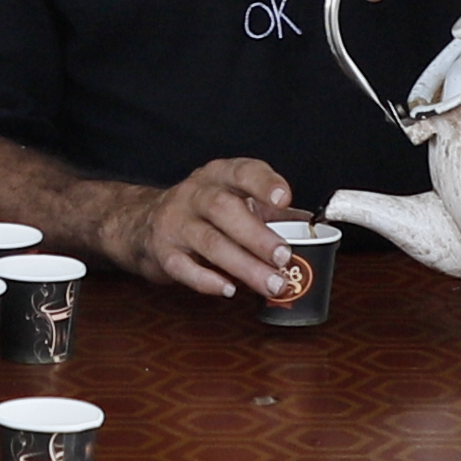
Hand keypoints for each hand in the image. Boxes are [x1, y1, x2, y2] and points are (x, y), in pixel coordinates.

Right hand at [100, 156, 300, 298]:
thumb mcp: (234, 200)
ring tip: (271, 283)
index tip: (284, 198)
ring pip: (209, 242)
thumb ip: (272, 212)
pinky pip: (182, 267)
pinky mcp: (162, 251)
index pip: (242, 171)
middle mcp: (195, 194)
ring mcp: (175, 222)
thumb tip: (317, 226)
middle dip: (257, 235)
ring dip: (243, 265)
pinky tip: (229, 289)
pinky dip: (206, 280)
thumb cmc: (203, 212)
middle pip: (224, 210)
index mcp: (219, 176)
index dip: (263, 183)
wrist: (144, 222)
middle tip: (283, 257)